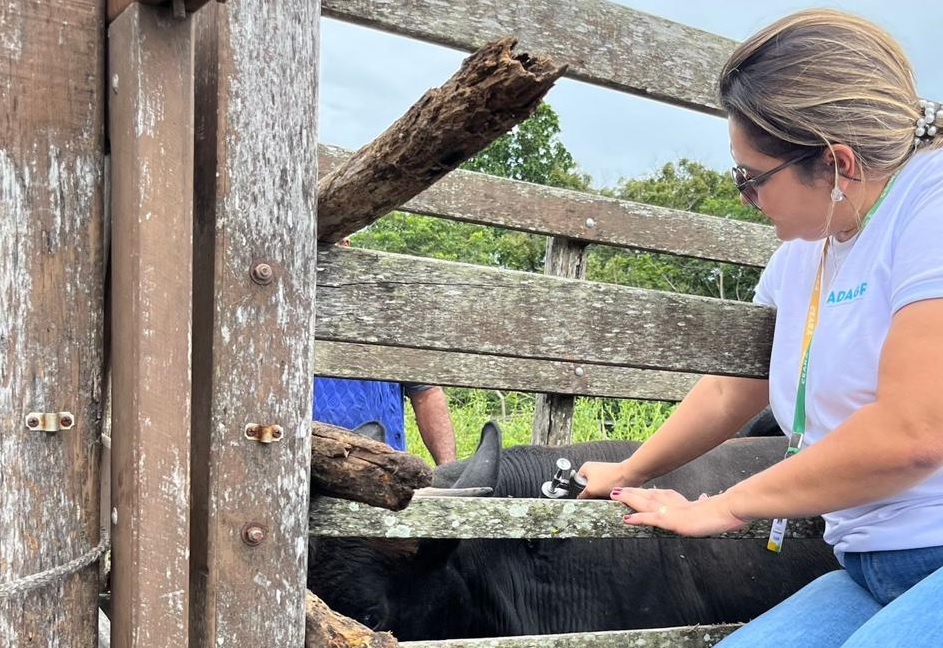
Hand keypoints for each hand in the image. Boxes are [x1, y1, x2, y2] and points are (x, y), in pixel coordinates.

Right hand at [576, 461, 636, 498]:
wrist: (629, 476)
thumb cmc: (611, 478)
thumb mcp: (591, 490)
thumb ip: (582, 495)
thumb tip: (579, 499)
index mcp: (585, 467)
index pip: (576, 482)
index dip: (579, 491)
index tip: (584, 496)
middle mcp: (593, 468)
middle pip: (587, 486)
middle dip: (591, 493)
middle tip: (594, 496)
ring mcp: (602, 473)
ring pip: (597, 489)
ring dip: (600, 494)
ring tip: (603, 494)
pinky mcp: (610, 478)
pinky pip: (605, 489)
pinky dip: (607, 493)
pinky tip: (609, 494)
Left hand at [610, 487, 749, 536]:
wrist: (730, 510)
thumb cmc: (724, 510)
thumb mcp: (710, 506)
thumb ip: (703, 503)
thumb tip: (704, 497)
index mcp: (681, 502)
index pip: (658, 496)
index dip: (644, 494)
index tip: (633, 491)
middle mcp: (674, 503)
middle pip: (648, 496)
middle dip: (631, 493)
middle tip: (615, 490)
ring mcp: (672, 511)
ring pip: (645, 503)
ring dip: (628, 500)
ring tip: (614, 495)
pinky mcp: (673, 521)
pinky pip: (650, 519)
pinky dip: (638, 518)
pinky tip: (626, 519)